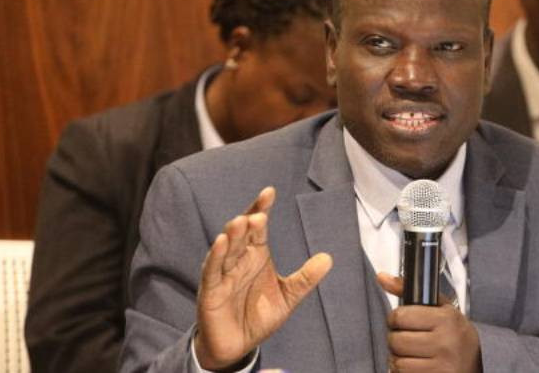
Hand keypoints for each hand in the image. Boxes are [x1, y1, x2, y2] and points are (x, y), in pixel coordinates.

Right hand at [194, 187, 332, 369]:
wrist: (237, 346)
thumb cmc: (258, 316)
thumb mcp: (287, 297)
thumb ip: (305, 278)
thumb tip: (328, 258)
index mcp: (256, 255)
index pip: (258, 227)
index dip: (262, 208)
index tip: (270, 192)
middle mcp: (239, 259)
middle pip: (242, 234)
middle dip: (248, 221)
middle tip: (260, 212)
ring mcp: (223, 273)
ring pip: (227, 248)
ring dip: (232, 234)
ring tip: (240, 221)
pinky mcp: (211, 290)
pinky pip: (212, 270)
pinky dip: (216, 256)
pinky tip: (221, 242)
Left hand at [377, 272, 480, 372]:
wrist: (474, 366)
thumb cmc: (455, 336)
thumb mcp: (440, 309)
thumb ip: (410, 292)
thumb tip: (382, 277)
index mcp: (447, 319)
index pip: (400, 316)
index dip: (396, 319)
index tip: (403, 321)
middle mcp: (445, 342)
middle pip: (395, 340)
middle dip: (397, 340)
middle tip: (409, 339)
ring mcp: (441, 365)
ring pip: (397, 361)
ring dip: (399, 359)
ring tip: (413, 354)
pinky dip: (404, 372)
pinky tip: (416, 366)